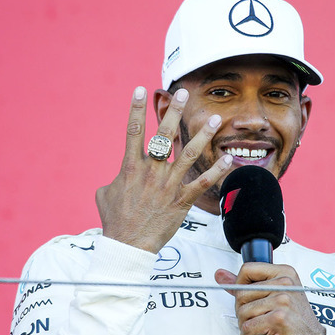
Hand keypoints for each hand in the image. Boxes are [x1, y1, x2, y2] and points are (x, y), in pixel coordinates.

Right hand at [96, 86, 231, 252]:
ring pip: (188, 153)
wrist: (128, 245)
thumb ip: (115, 179)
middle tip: (183, 93)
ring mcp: (168, 185)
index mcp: (130, 167)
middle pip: (164, 135)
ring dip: (203, 135)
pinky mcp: (182, 200)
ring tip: (215, 119)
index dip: (136, 108)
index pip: (133, 130)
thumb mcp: (105, 194)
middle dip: (174, 112)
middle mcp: (151, 171)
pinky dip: (217, 170)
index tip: (140, 89)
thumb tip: (117, 178)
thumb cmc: (115, 220)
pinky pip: (203, 182)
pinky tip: (228, 159)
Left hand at [214, 263, 325, 334]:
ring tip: (259, 330)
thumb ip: (246, 284)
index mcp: (284, 273)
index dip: (239, 286)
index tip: (246, 299)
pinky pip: (248, 327)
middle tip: (254, 321)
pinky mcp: (279, 318)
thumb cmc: (295, 321)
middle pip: (241, 293)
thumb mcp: (275, 296)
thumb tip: (220, 274)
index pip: (247, 269)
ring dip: (245, 327)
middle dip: (242, 312)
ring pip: (243, 312)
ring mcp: (283, 300)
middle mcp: (285, 283)